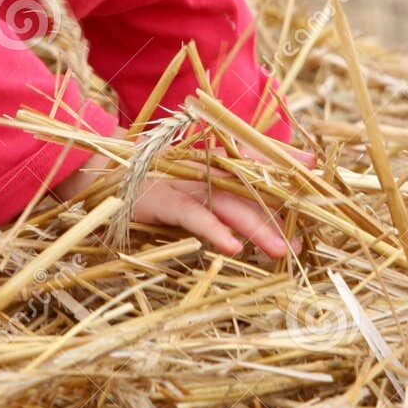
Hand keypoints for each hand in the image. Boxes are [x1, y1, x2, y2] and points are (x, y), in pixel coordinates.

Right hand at [54, 125, 302, 257]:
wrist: (92, 179)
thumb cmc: (145, 184)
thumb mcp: (188, 187)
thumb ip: (224, 185)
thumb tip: (261, 199)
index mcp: (208, 158)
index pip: (253, 157)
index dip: (283, 160)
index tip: (314, 167)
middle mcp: (198, 166)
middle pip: (248, 186)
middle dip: (278, 210)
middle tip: (305, 237)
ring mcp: (180, 181)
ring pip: (227, 203)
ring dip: (255, 227)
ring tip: (280, 250)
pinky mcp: (159, 199)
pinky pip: (192, 215)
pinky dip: (212, 230)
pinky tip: (232, 246)